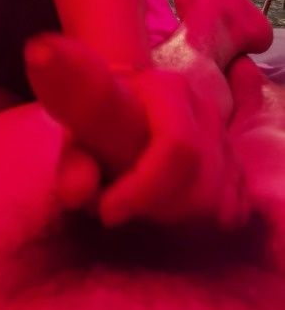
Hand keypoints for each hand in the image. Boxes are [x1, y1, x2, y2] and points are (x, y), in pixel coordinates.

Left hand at [25, 33, 250, 228]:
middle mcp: (204, 108)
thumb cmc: (102, 117)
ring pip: (218, 201)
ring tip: (139, 204)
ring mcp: (224, 136)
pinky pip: (234, 208)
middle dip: (156, 208)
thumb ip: (74, 163)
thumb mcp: (78, 134)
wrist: (130, 97)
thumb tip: (76, 193)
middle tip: (117, 208)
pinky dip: (201, 221)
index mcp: (166, 88)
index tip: (106, 212)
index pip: (176, 147)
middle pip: (201, 183)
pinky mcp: (235, 161)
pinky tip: (169, 209)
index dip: (144, 189)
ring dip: (175, 217)